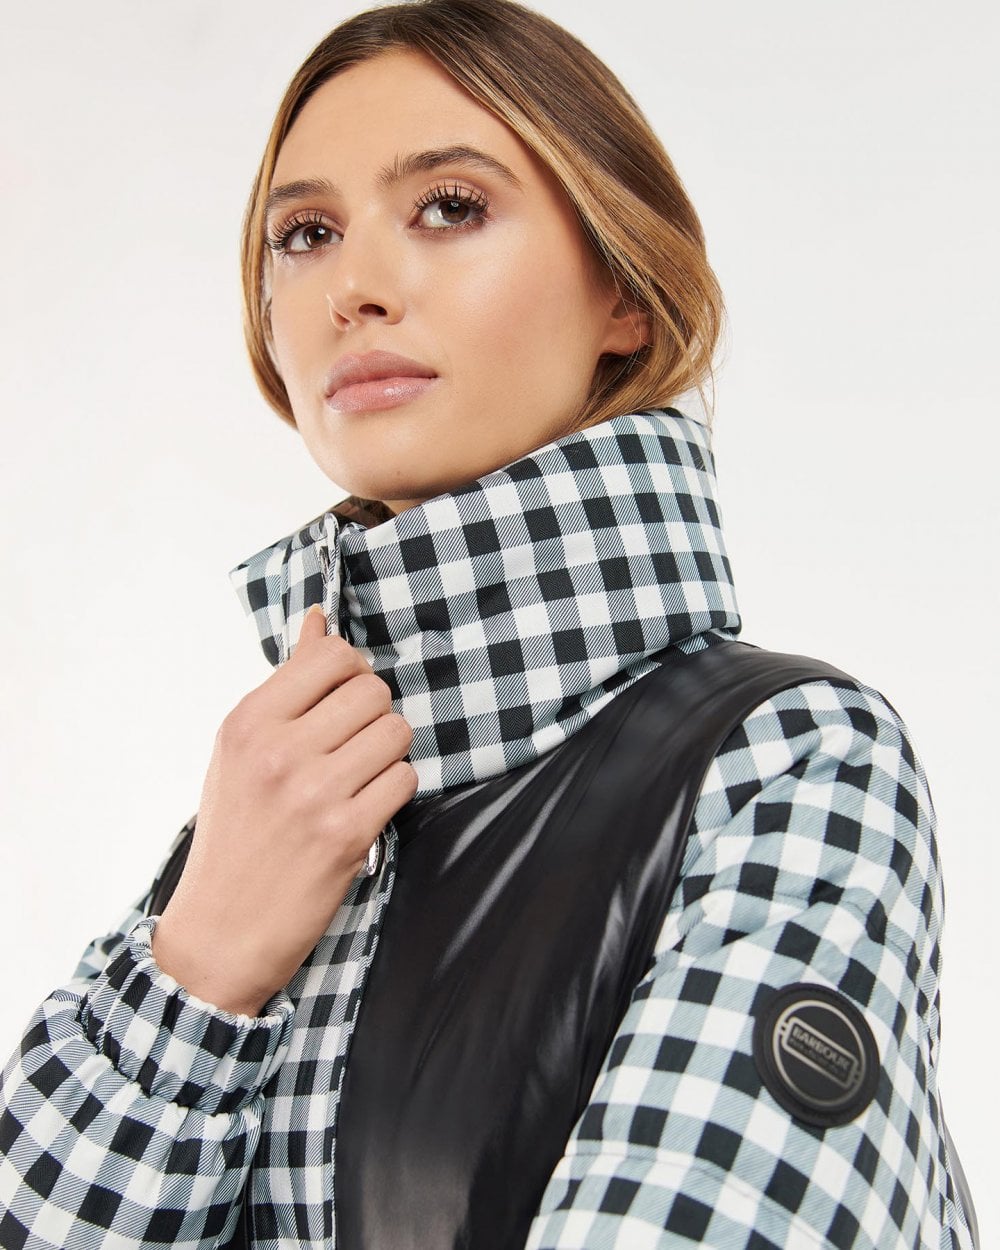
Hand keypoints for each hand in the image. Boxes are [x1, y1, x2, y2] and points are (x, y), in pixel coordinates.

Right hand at [152, 606, 416, 1015]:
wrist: (220, 931)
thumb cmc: (234, 835)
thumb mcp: (240, 752)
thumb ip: (286, 685)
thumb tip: (319, 619)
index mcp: (247, 723)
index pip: (331, 656)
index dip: (351, 673)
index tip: (342, 698)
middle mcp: (278, 751)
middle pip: (372, 692)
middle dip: (373, 715)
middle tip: (352, 746)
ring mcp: (314, 792)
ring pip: (396, 732)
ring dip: (388, 754)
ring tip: (358, 778)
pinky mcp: (347, 833)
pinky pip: (404, 779)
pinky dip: (394, 792)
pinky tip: (366, 808)